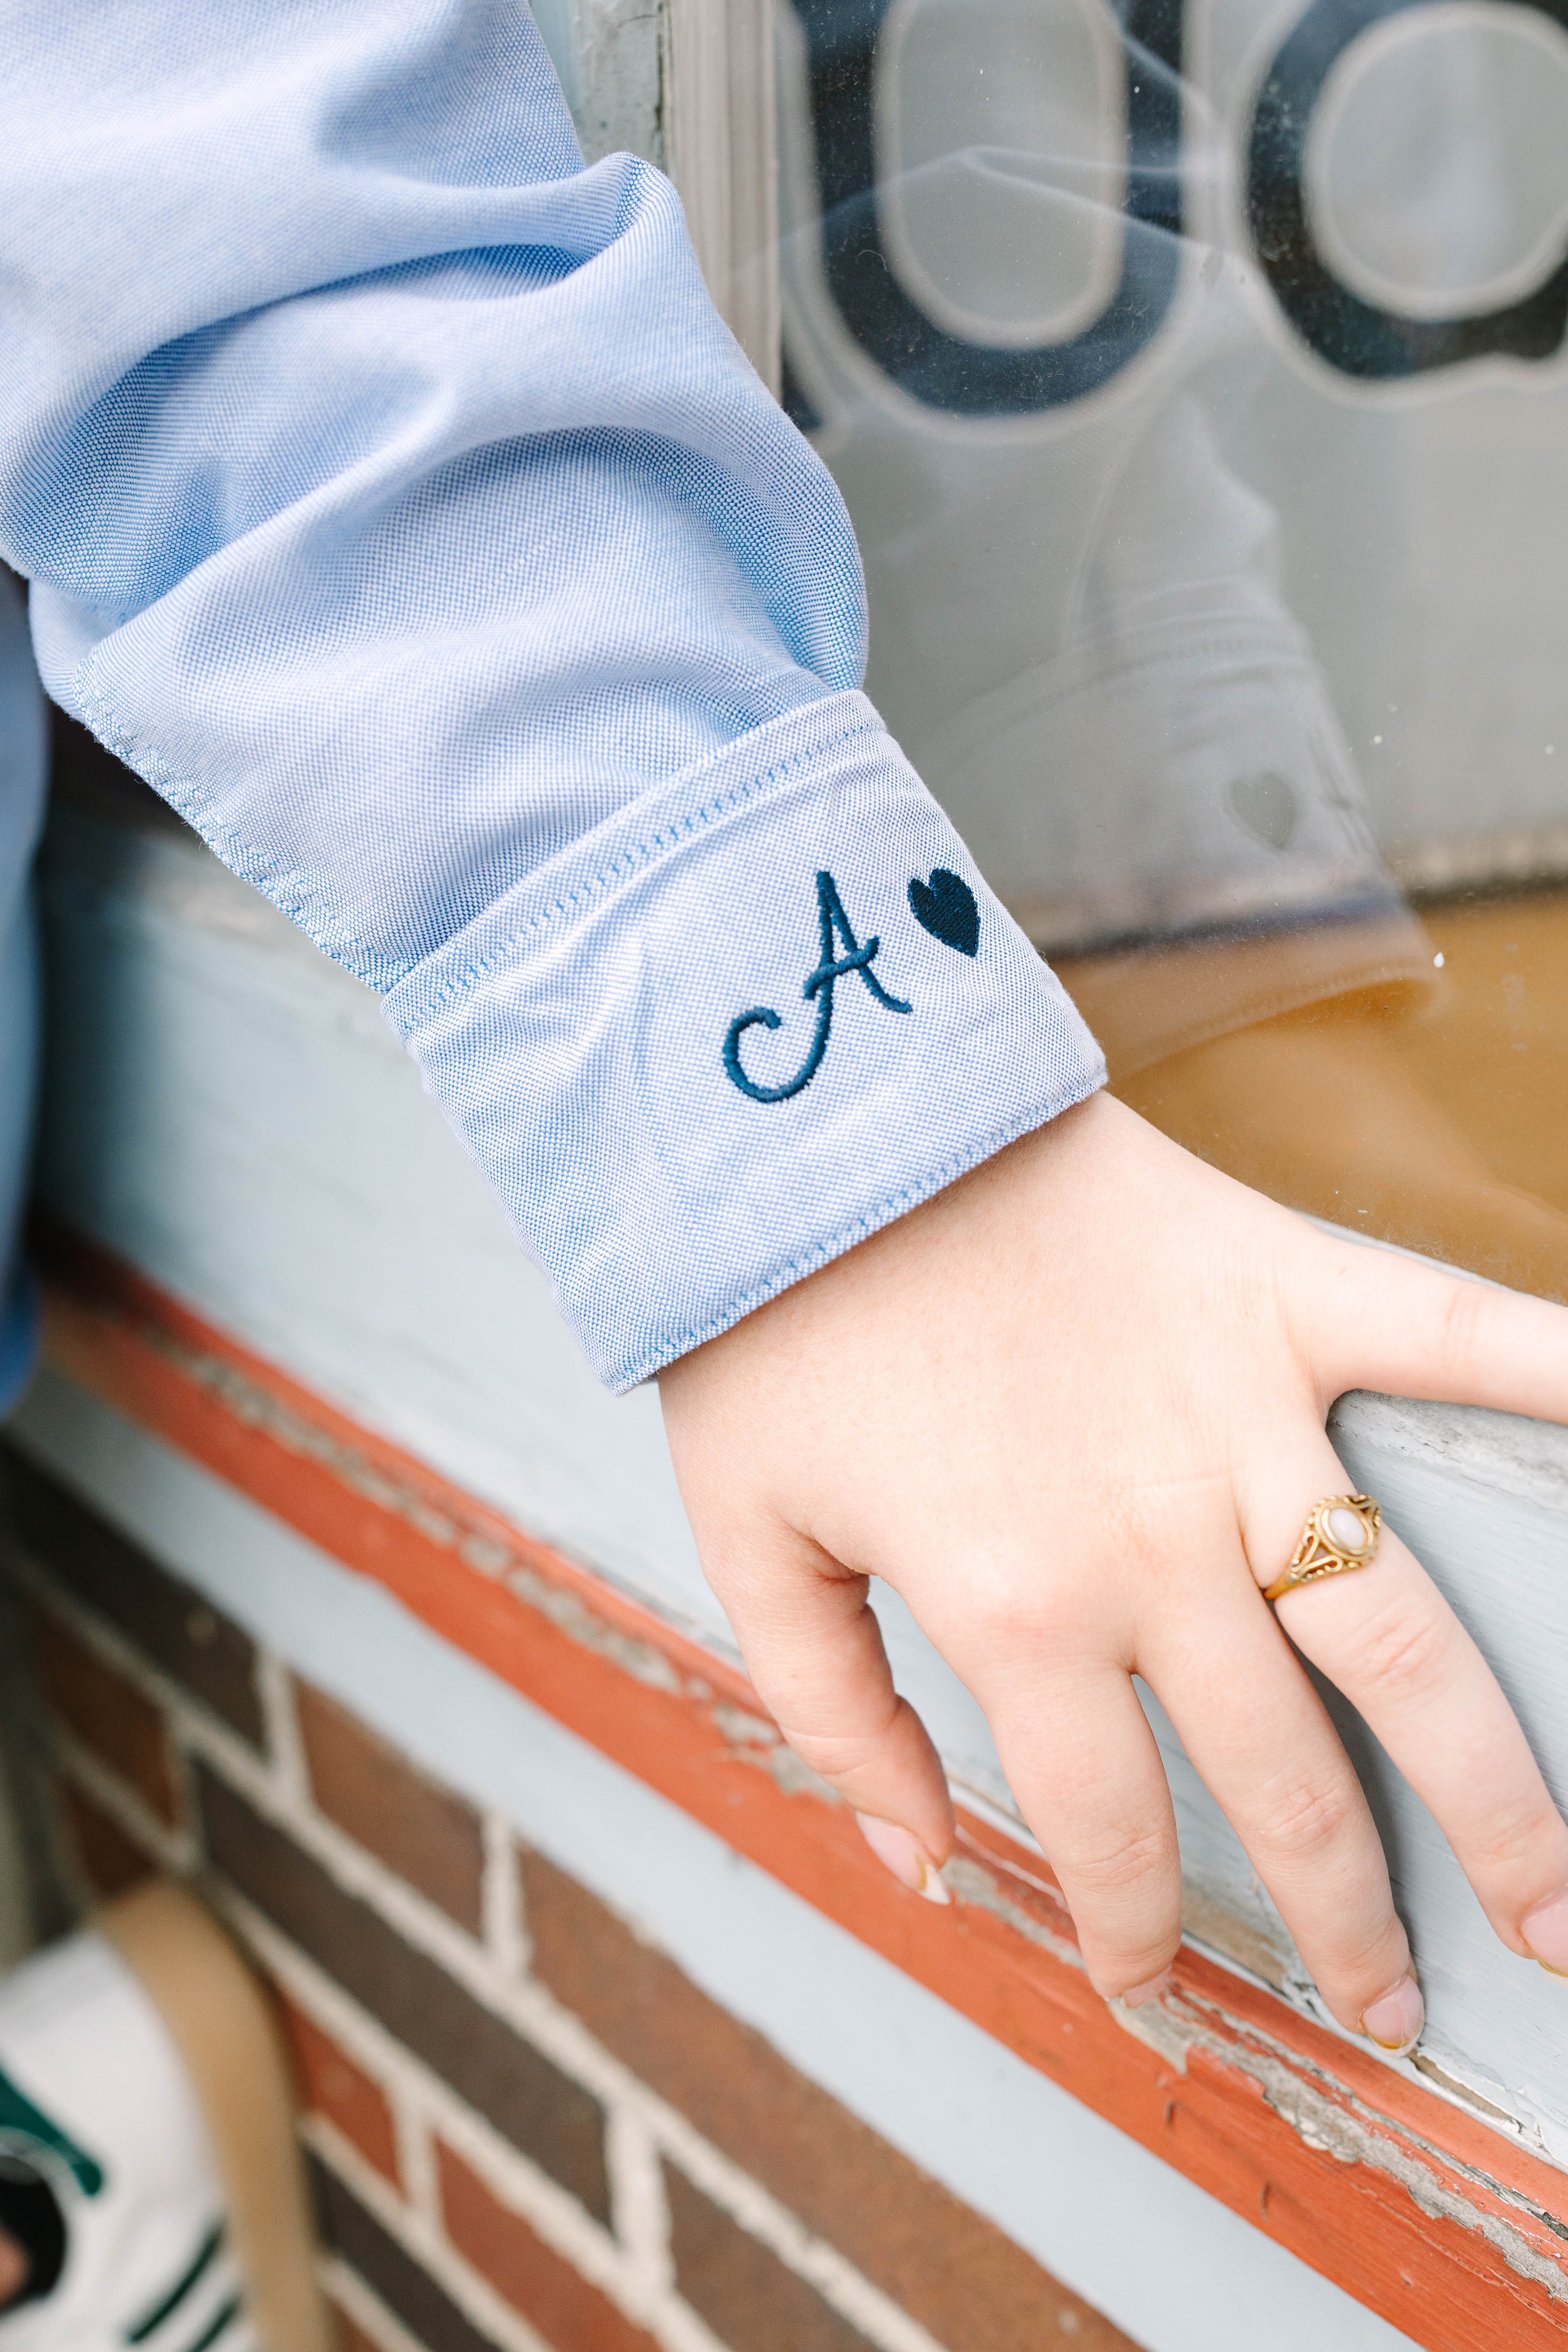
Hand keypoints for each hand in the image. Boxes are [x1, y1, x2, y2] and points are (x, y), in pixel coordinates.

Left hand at [659, 1092, 1567, 2046]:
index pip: (1109, 1831)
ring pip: (1405, 1641)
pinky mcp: (1281, 1289)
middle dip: (1348, 1922)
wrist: (812, 1121)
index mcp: (1015, 1604)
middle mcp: (1149, 1540)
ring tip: (1554, 1901)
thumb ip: (832, 1718)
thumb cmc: (774, 1327)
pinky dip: (1563, 1379)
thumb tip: (924, 1863)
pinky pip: (1455, 1338)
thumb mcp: (746, 1543)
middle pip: (1288, 1781)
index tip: (1153, 1984)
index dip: (1135, 1937)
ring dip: (1497, 1785)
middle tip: (1391, 2007)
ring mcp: (1237, 1416)